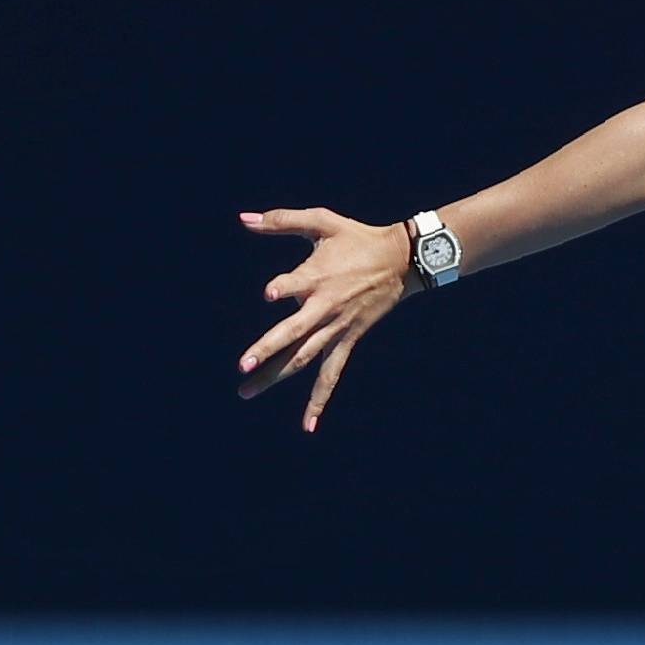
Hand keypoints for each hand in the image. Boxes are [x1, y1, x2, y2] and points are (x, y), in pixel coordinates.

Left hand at [237, 208, 413, 430]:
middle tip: (244, 366)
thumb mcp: (321, 221)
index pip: (296, 285)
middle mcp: (324, 308)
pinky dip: (319, 399)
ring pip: (303, 358)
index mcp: (317, 277)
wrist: (401, 260)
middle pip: (293, 334)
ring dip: (274, 376)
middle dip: (268, 349)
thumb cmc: (356, 238)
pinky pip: (331, 374)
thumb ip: (281, 220)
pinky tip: (307, 425)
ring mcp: (336, 328)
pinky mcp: (347, 340)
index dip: (283, 288)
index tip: (270, 294)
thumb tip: (242, 219)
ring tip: (245, 393)